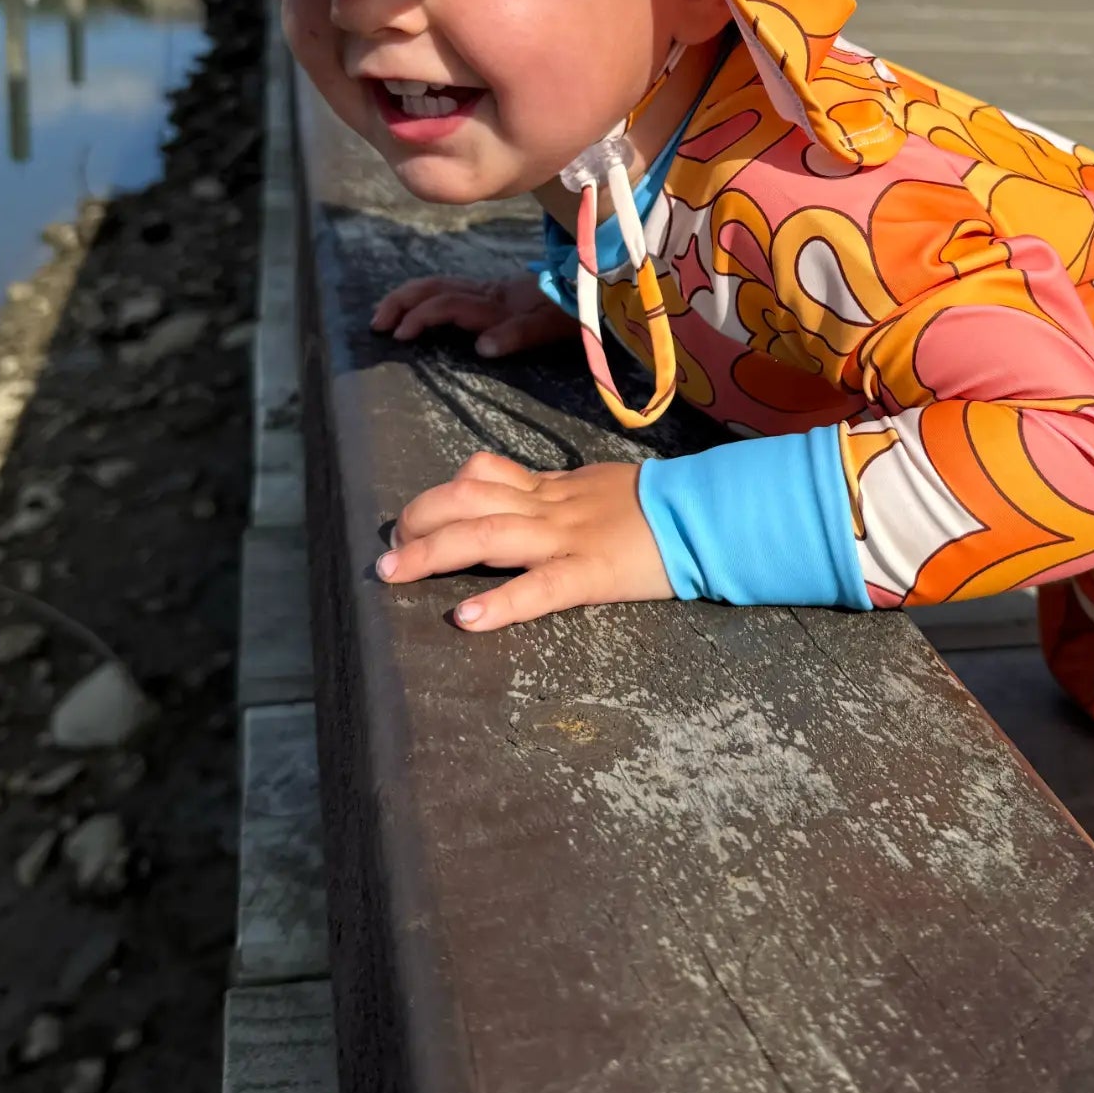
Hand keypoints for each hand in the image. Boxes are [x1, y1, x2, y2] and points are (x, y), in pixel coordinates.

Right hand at [371, 273, 578, 355]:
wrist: (598, 281)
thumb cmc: (576, 308)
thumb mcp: (554, 324)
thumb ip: (519, 333)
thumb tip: (480, 347)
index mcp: (498, 303)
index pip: (449, 305)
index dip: (422, 316)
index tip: (400, 335)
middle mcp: (489, 293)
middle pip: (436, 289)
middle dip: (402, 302)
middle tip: (377, 324)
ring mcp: (492, 290)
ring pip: (441, 286)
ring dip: (410, 298)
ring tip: (385, 316)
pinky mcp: (496, 292)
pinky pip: (452, 288)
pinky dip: (427, 296)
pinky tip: (417, 308)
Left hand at [375, 450, 672, 630]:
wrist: (704, 513)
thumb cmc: (654, 506)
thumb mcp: (595, 486)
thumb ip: (553, 494)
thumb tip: (514, 495)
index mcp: (551, 488)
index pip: (481, 475)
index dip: (437, 494)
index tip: (410, 518)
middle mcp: (549, 507)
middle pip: (468, 500)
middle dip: (419, 520)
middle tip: (388, 551)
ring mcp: (567, 539)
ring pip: (488, 535)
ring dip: (432, 552)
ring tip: (394, 572)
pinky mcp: (591, 573)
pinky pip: (539, 588)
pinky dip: (500, 602)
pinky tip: (466, 617)